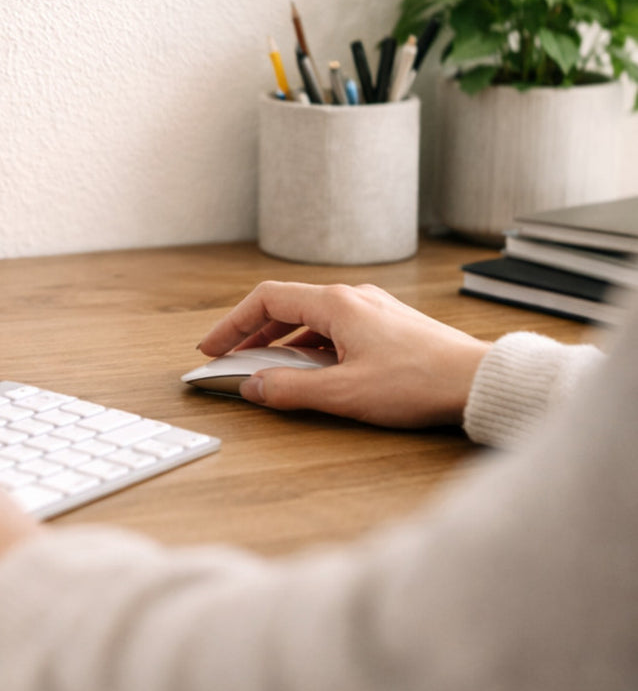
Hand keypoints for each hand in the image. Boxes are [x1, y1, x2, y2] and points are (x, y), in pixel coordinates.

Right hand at [196, 282, 489, 428]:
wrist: (479, 381)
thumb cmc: (419, 382)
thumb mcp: (344, 393)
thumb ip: (290, 390)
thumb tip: (253, 387)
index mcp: (335, 303)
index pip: (266, 299)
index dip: (232, 323)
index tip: (212, 346)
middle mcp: (351, 297)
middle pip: (285, 306)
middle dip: (252, 333)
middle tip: (229, 357)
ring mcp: (372, 309)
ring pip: (310, 318)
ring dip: (281, 341)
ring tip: (265, 367)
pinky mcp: (387, 327)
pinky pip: (334, 328)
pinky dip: (309, 346)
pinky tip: (311, 371)